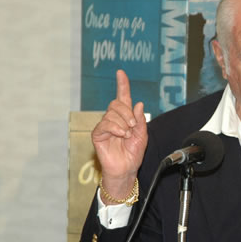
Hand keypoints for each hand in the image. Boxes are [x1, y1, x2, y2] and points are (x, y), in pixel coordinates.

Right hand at [91, 70, 147, 201]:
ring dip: (123, 123)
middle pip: (117, 103)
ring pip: (112, 113)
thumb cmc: (133, 154)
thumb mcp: (142, 135)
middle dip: (127, 113)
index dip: (122, 84)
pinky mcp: (98, 134)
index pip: (123, 97)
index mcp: (126, 117)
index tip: (121, 73)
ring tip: (127, 135)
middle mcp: (114, 119)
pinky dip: (116, 128)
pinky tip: (121, 135)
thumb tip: (138, 104)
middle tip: (133, 126)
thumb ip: (140, 120)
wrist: (126, 168)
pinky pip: (105, 124)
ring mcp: (105, 126)